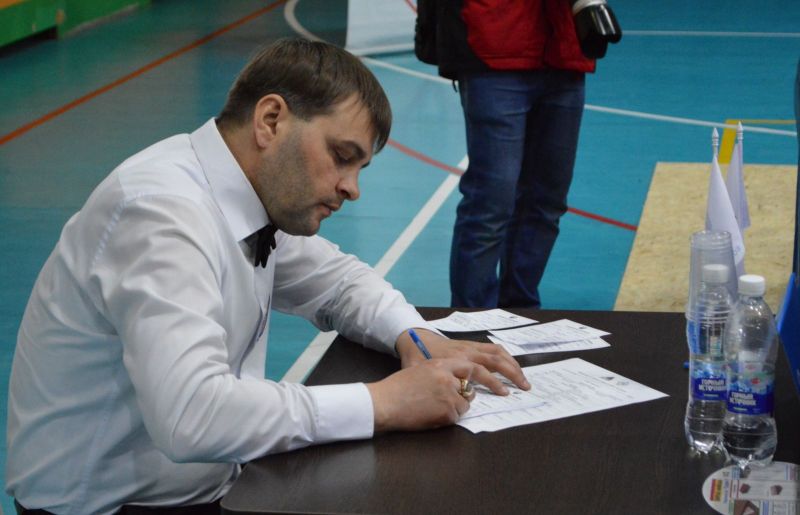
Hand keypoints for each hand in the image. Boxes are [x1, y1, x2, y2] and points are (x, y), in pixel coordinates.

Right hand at [366, 358, 480, 431]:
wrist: (385, 403)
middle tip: (447, 401)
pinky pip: (455, 418)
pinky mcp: (447, 412)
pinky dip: (445, 420)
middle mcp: (447, 378)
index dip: (471, 375)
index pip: (467, 367)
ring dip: (453, 410)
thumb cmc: (396, 388)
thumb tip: (452, 381)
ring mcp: (449, 395)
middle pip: (468, 388)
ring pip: (463, 405)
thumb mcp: (419, 370)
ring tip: (433, 409)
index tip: (474, 381)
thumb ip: (438, 372)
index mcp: (439, 365)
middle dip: (461, 396)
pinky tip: (430, 416)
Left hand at [395, 329, 530, 394]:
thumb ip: (431, 385)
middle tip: (525, 386)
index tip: (505, 393)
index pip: (482, 371)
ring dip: (512, 364)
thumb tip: (444, 399)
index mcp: (456, 359)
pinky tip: (511, 365)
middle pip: (496, 360)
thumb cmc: (416, 357)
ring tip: (522, 377)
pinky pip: (492, 348)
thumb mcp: (419, 373)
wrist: (413, 336)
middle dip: (513, 373)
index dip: (494, 383)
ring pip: (497, 352)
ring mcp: (470, 346)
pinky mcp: (471, 344)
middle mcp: (467, 351)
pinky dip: (505, 356)